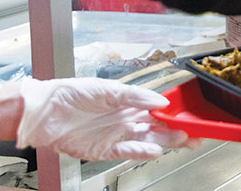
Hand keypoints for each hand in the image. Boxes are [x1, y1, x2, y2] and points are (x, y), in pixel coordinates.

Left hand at [16, 77, 193, 160]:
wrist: (45, 112)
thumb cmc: (71, 93)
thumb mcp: (107, 88)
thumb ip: (135, 96)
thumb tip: (160, 99)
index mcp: (126, 102)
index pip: (156, 107)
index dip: (173, 110)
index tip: (189, 112)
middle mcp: (123, 119)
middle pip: (156, 126)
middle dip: (177, 129)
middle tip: (195, 132)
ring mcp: (116, 135)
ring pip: (147, 139)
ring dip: (165, 141)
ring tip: (182, 140)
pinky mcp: (105, 150)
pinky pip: (128, 151)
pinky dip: (142, 150)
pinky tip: (154, 149)